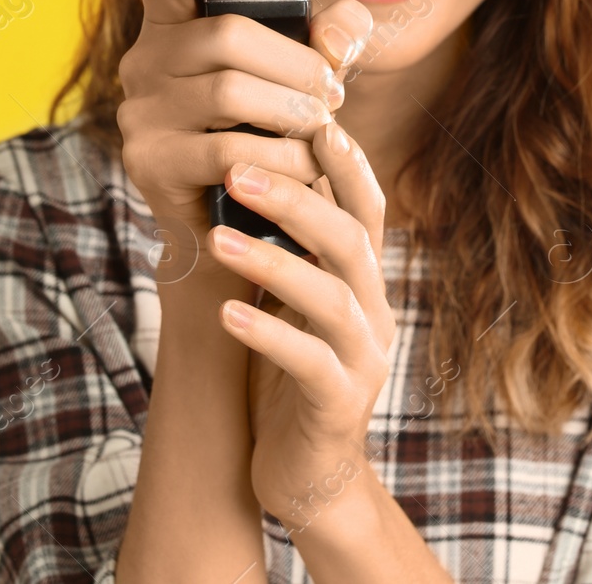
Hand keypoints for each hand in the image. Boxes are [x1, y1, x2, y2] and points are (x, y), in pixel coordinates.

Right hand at [115, 0, 372, 286]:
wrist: (234, 223)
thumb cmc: (264, 134)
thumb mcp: (300, 77)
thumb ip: (329, 40)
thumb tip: (341, 30)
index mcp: (172, 24)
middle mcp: (144, 60)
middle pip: (224, 34)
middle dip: (296, 64)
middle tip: (332, 93)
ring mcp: (140, 111)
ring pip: (228, 91)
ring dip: (293, 112)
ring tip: (322, 130)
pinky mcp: (150, 161)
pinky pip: (225, 149)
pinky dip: (279, 157)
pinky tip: (305, 167)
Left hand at [208, 120, 394, 532]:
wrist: (310, 474)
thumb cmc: (291, 376)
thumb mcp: (295, 301)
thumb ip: (289, 246)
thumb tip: (252, 168)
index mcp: (366, 280)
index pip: (367, 206)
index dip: (344, 160)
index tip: (307, 116)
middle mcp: (374, 311)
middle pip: (350, 238)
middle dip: (295, 198)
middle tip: (236, 166)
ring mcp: (363, 358)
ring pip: (332, 295)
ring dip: (274, 260)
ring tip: (217, 237)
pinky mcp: (338, 404)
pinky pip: (308, 362)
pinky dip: (268, 333)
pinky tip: (226, 314)